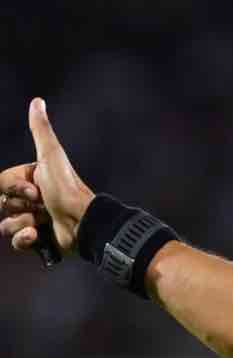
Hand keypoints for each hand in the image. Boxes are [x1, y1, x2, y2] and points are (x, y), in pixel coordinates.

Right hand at [6, 98, 93, 257]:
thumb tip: (37, 101)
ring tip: (40, 222)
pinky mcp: (38, 240)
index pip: (1, 184)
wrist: (84, 223)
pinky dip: (23, 240)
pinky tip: (37, 235)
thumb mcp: (51, 156)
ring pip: (4, 224)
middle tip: (39, 206)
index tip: (34, 191)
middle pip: (0, 205)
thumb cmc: (68, 189)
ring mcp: (33, 220)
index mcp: (30, 180)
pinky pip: (15, 242)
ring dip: (20, 223)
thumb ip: (41, 130)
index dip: (13, 189)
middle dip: (17, 206)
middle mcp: (30, 200)